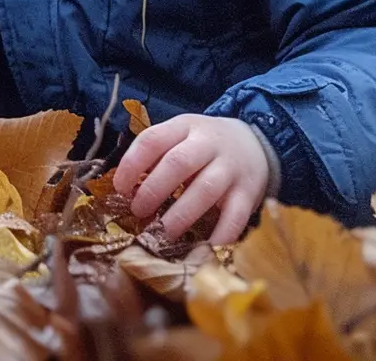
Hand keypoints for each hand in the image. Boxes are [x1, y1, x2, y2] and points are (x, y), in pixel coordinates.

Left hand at [114, 114, 269, 244]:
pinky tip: (204, 248)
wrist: (256, 143)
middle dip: (153, 190)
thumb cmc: (204, 146)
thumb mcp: (180, 137)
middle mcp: (209, 144)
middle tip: (138, 211)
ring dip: (180, 214)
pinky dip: (220, 233)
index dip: (132, 164)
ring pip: (205, 190)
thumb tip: (126, 188)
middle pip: (178, 163)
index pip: (152, 140)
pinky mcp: (249, 192)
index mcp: (184, 127)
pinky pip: (235, 215)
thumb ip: (156, 156)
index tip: (120, 187)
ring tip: (162, 233)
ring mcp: (231, 168)